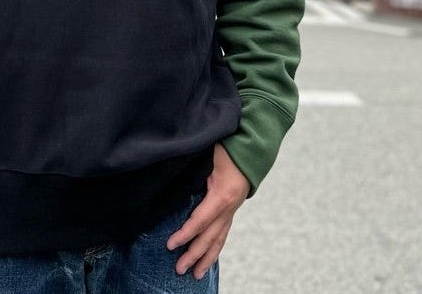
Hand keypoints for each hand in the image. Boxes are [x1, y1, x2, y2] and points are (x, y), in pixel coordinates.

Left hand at [166, 142, 249, 279]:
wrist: (251, 147)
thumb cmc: (227, 148)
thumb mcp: (208, 156)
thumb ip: (192, 170)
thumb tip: (171, 180)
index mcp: (222, 196)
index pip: (200, 221)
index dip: (185, 235)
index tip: (170, 245)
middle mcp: (229, 207)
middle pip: (210, 237)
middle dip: (194, 255)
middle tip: (179, 269)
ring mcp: (232, 210)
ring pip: (219, 239)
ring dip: (207, 258)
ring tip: (196, 275)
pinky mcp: (231, 210)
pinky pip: (223, 233)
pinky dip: (215, 248)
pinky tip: (208, 258)